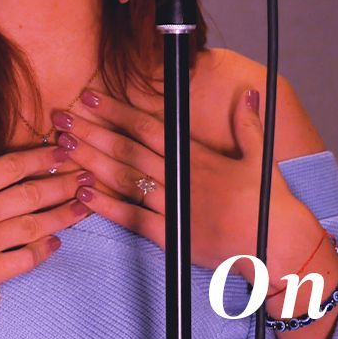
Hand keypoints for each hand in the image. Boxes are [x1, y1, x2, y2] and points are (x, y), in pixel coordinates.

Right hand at [0, 95, 90, 303]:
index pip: (13, 166)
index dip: (41, 157)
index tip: (65, 149)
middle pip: (33, 194)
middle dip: (64, 184)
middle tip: (89, 176)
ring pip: (35, 226)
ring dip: (62, 216)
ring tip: (86, 207)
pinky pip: (22, 262)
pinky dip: (41, 253)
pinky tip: (56, 245)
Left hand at [54, 87, 323, 282]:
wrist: (275, 245)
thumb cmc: (267, 202)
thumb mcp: (259, 156)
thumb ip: (248, 123)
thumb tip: (250, 93)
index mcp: (196, 156)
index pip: (148, 126)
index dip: (117, 110)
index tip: (92, 96)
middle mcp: (179, 178)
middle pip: (127, 149)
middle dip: (92, 130)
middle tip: (61, 116)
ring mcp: (172, 206)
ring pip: (123, 179)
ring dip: (90, 161)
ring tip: (63, 146)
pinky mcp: (170, 235)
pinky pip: (131, 218)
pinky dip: (105, 206)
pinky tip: (81, 193)